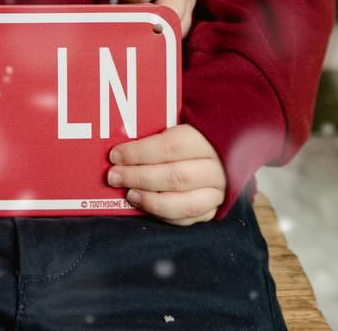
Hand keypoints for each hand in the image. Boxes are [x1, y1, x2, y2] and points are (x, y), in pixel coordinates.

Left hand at [106, 123, 225, 224]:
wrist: (222, 149)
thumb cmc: (194, 130)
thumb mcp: (179, 119)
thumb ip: (157, 125)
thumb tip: (120, 130)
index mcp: (207, 139)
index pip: (170, 147)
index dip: (140, 152)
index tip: (115, 155)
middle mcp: (216, 168)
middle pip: (175, 176)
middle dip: (139, 177)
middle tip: (114, 176)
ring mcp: (218, 192)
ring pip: (184, 203)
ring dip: (152, 200)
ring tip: (129, 194)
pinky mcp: (215, 208)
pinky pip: (189, 218)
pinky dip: (164, 214)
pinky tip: (146, 206)